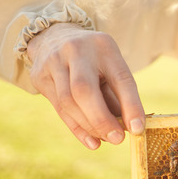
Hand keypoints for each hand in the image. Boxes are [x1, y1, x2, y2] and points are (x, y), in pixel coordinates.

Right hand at [27, 23, 144, 148]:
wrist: (55, 37)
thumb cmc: (94, 60)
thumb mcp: (111, 67)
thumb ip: (119, 96)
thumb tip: (129, 128)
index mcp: (104, 46)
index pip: (120, 78)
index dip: (131, 105)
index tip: (138, 129)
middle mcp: (76, 50)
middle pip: (84, 90)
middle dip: (102, 120)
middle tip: (117, 139)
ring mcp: (54, 62)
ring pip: (68, 102)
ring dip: (89, 126)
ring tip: (105, 139)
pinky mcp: (40, 76)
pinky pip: (59, 108)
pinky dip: (77, 128)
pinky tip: (92, 142)